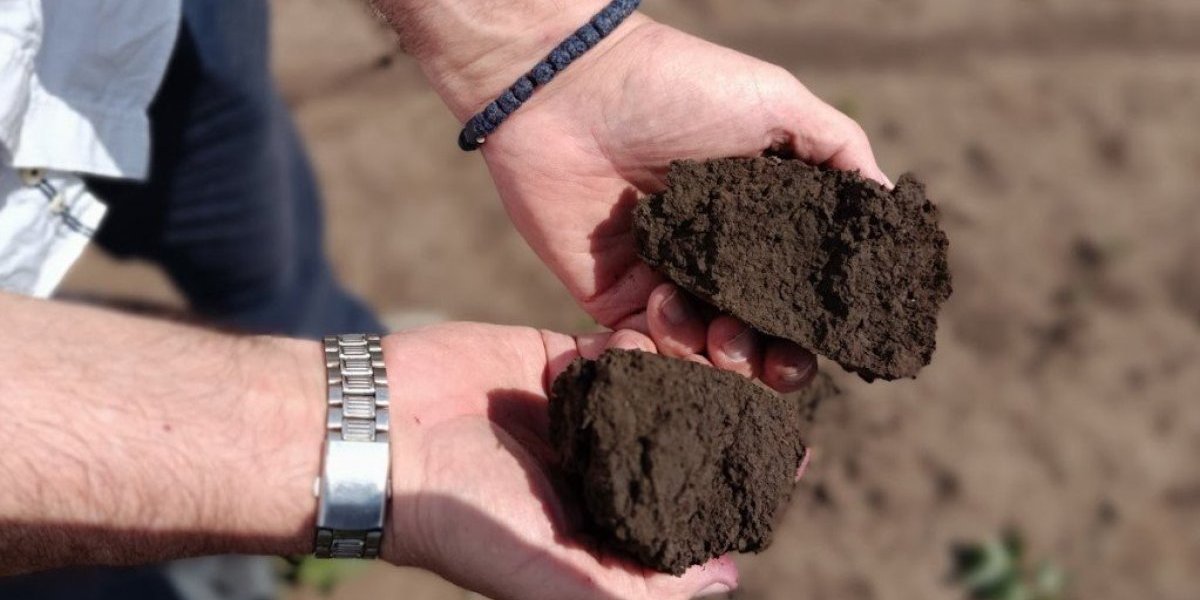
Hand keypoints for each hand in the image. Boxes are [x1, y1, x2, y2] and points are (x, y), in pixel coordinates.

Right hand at [379, 323, 747, 598]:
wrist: (387, 435)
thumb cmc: (468, 518)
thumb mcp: (556, 575)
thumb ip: (639, 588)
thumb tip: (727, 582)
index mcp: (613, 523)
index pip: (697, 504)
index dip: (747, 479)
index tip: (795, 452)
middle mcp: (609, 467)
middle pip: (693, 434)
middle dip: (734, 409)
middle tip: (776, 382)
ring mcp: (592, 411)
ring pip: (668, 382)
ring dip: (694, 364)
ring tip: (722, 346)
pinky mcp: (567, 360)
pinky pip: (625, 343)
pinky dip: (645, 335)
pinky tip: (656, 328)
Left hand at [473, 15, 887, 390]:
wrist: (570, 89)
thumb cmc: (678, 87)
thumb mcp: (777, 104)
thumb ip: (839, 155)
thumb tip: (894, 208)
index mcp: (761, 223)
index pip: (800, 293)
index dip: (817, 327)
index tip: (829, 342)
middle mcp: (716, 260)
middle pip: (756, 337)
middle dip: (768, 360)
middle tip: (764, 354)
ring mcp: (664, 281)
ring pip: (703, 353)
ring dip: (719, 357)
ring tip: (717, 334)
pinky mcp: (612, 298)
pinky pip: (643, 349)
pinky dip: (660, 350)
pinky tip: (663, 312)